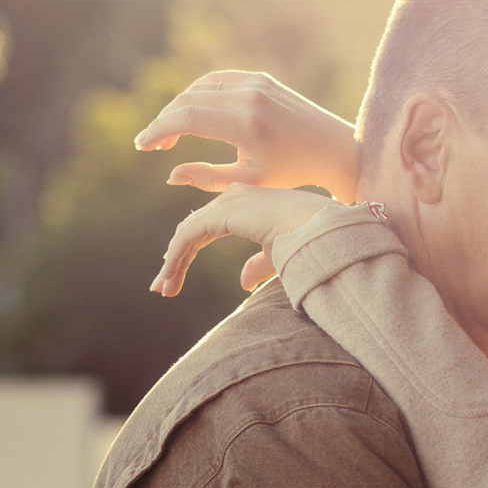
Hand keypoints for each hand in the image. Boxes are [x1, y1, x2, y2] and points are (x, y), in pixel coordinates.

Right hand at [133, 70, 361, 201]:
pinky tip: (191, 115)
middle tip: (154, 144)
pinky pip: (218, 80)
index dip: (158, 130)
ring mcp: (256, 83)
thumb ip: (207, 179)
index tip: (143, 146)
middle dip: (164, 121)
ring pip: (200, 87)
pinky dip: (198, 95)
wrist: (331, 149)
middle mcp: (249, 97)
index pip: (186, 118)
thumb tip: (171, 175)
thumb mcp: (248, 182)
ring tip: (171, 134)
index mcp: (246, 125)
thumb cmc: (291, 172)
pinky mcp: (261, 78)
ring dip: (179, 107)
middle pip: (188, 100)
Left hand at [152, 184, 335, 297]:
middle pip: (193, 230)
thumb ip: (259, 266)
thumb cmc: (311, 241)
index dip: (188, 253)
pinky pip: (189, 236)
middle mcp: (235, 198)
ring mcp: (229, 202)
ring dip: (172, 262)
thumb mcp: (280, 256)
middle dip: (176, 260)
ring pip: (188, 234)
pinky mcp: (224, 213)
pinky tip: (169, 277)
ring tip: (162, 289)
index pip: (208, 227)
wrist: (325, 231)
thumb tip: (242, 282)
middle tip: (162, 287)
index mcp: (249, 205)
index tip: (176, 280)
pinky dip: (176, 257)